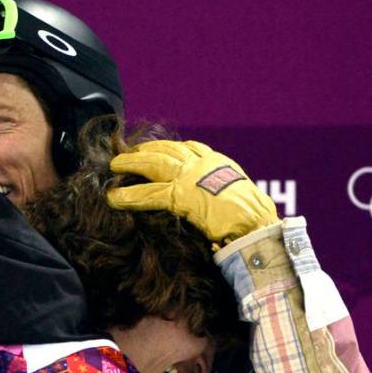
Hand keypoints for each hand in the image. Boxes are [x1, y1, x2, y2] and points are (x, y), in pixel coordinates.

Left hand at [107, 140, 278, 244]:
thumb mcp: (240, 197)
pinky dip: (129, 195)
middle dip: (146, 149)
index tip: (159, 147)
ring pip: (153, 164)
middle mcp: (203, 164)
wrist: (257, 225)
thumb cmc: (255, 219)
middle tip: (129, 151)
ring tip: (113, 166)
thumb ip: (223, 194)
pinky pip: (148, 194)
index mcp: (219, 163)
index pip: (191, 148)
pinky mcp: (180, 196)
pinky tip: (114, 197)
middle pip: (167, 149)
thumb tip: (216, 203)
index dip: (172, 147)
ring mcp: (190, 177)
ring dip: (131, 164)